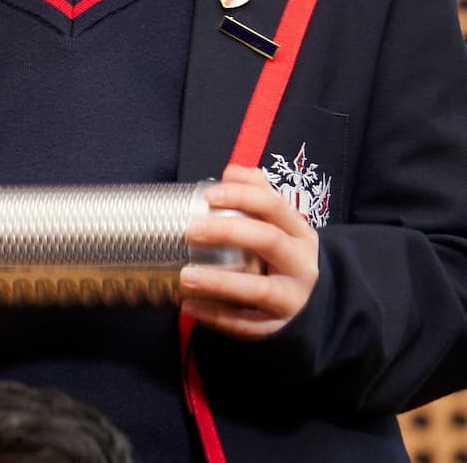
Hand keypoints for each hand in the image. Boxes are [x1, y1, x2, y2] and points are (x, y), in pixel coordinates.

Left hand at [182, 162, 320, 339]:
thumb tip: (233, 170)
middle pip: (269, 241)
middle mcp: (300, 264)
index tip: (208, 195)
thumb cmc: (279, 255)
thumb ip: (256, 195)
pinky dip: (216, 316)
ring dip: (220, 282)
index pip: (273, 206)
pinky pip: (246, 324)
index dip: (241, 196)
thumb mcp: (277, 225)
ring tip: (185, 276)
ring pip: (261, 290)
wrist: (309, 302)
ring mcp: (292, 297)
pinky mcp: (276, 325)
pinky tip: (188, 305)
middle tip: (191, 230)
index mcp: (298, 232)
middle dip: (229, 232)